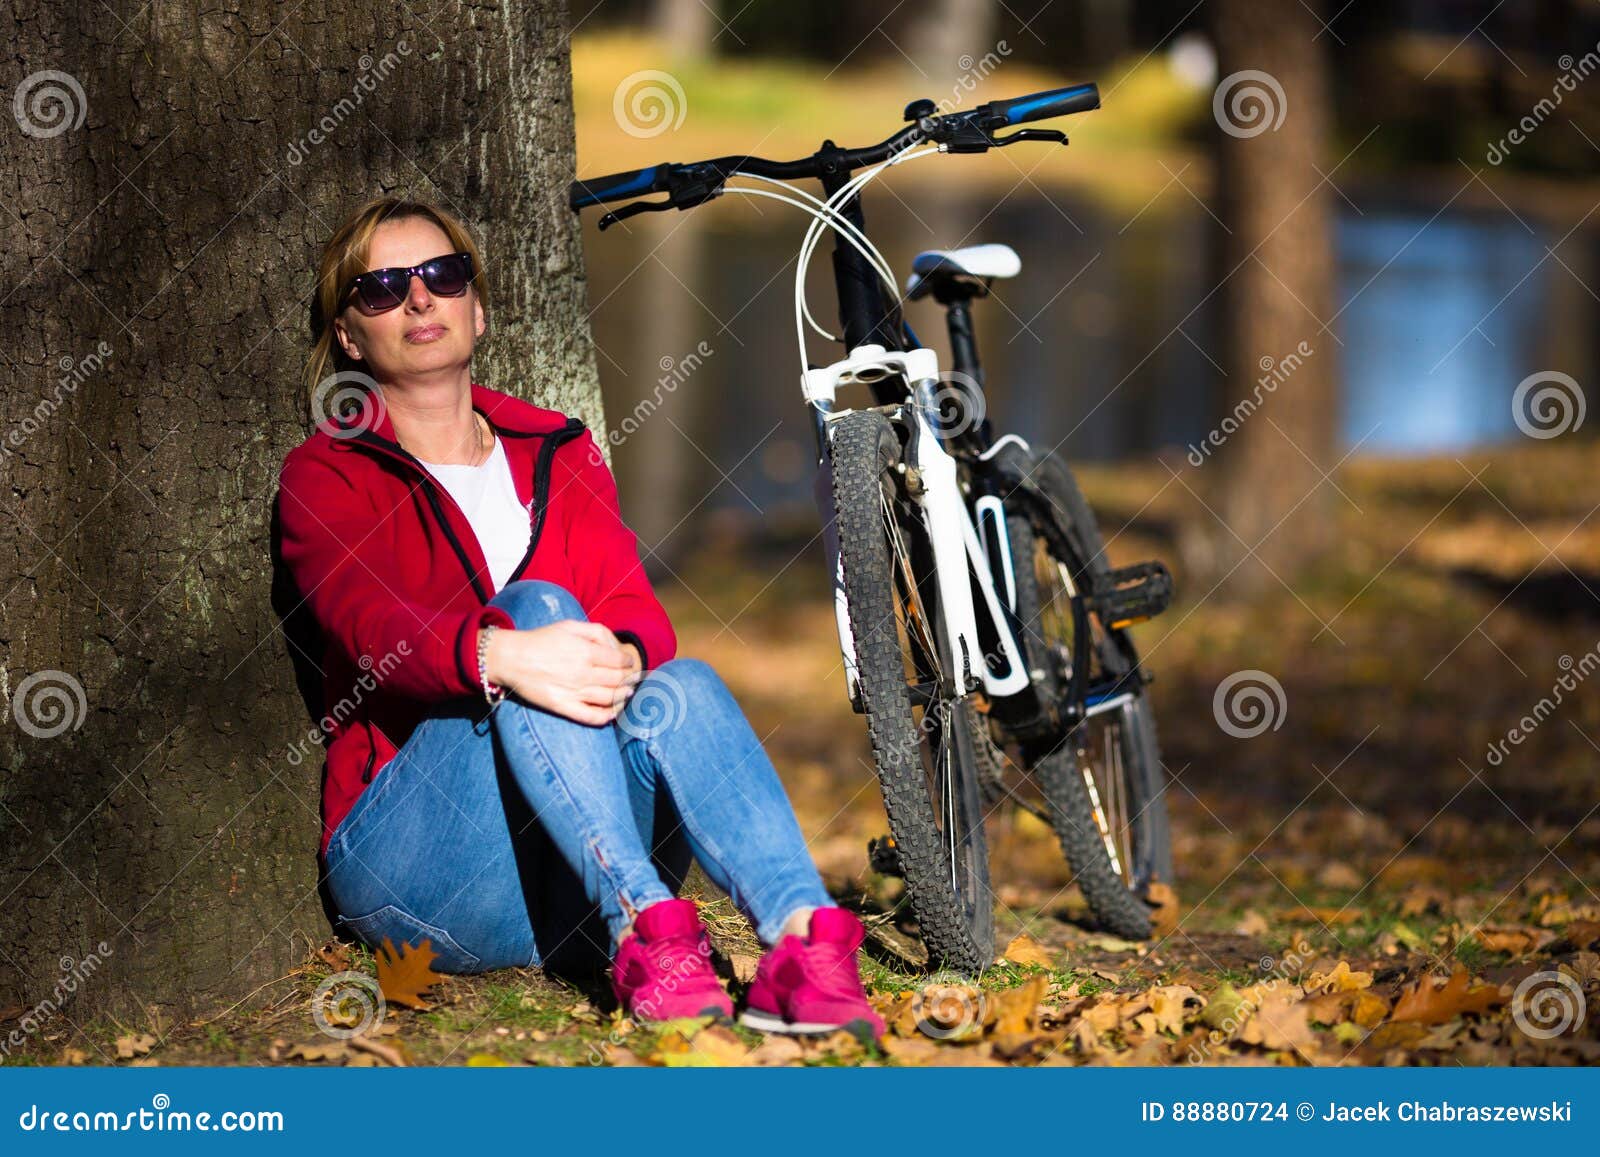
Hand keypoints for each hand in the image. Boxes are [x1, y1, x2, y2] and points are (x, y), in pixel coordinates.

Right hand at [481, 621, 640, 725]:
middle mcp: (583, 673)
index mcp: (586, 652)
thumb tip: (615, 645)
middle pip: (618, 680)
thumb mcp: (569, 626)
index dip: (628, 662)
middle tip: (633, 678)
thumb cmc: (541, 640)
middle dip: (630, 679)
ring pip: (610, 698)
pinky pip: (591, 716)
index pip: (619, 661)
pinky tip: (613, 713)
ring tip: (627, 693)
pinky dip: (607, 716)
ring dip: (623, 696)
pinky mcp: (563, 707)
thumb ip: (595, 631)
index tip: (629, 663)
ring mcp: (574, 692)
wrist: (511, 658)